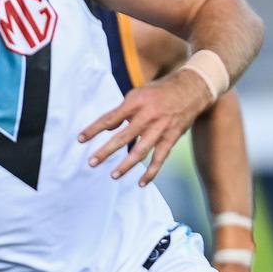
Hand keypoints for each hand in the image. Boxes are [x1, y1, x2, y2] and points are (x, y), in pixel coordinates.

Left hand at [78, 70, 210, 185]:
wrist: (191, 89)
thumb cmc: (159, 92)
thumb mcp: (138, 94)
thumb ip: (122, 111)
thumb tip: (107, 128)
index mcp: (135, 103)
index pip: (110, 118)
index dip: (94, 129)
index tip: (80, 139)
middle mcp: (147, 116)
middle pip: (123, 137)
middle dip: (106, 151)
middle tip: (92, 162)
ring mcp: (160, 128)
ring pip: (141, 150)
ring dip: (127, 165)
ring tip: (113, 175)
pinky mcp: (171, 138)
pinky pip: (160, 158)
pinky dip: (151, 172)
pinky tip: (141, 183)